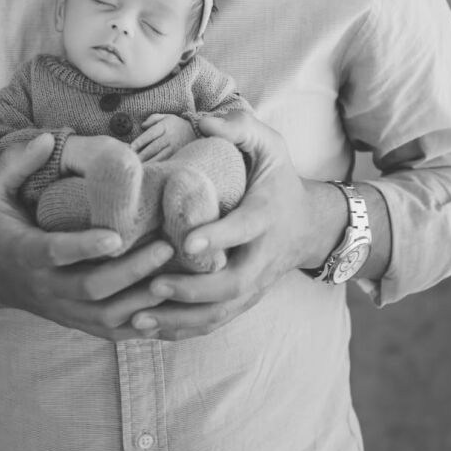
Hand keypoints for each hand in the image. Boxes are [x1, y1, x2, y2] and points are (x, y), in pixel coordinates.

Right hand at [0, 134, 175, 339]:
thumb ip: (15, 163)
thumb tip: (48, 140)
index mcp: (24, 253)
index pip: (55, 253)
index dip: (84, 247)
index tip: (116, 235)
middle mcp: (44, 287)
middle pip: (91, 290)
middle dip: (130, 272)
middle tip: (166, 247)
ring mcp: (62, 309)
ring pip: (105, 317)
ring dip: (143, 300)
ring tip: (177, 276)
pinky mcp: (75, 321)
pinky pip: (111, 331)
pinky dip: (142, 325)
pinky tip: (170, 307)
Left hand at [127, 110, 344, 340]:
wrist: (310, 225)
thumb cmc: (279, 179)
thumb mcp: (270, 145)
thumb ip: (240, 128)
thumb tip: (202, 119)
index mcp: (266, 215)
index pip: (245, 229)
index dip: (218, 237)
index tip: (187, 243)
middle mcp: (262, 256)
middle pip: (232, 284)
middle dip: (193, 290)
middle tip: (153, 285)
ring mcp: (255, 284)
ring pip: (222, 312)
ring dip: (182, 319)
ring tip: (141, 317)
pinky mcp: (244, 300)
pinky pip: (216, 322)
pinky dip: (185, 330)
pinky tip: (151, 329)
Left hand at [132, 113, 195, 160]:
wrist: (196, 131)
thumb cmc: (176, 124)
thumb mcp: (166, 116)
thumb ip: (153, 118)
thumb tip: (143, 125)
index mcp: (165, 126)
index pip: (151, 134)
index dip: (140, 141)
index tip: (131, 147)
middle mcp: (170, 137)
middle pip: (154, 147)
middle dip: (142, 154)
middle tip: (131, 159)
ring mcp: (174, 148)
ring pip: (159, 156)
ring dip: (148, 162)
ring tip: (138, 166)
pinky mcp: (177, 156)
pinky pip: (165, 162)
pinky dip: (157, 166)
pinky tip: (149, 169)